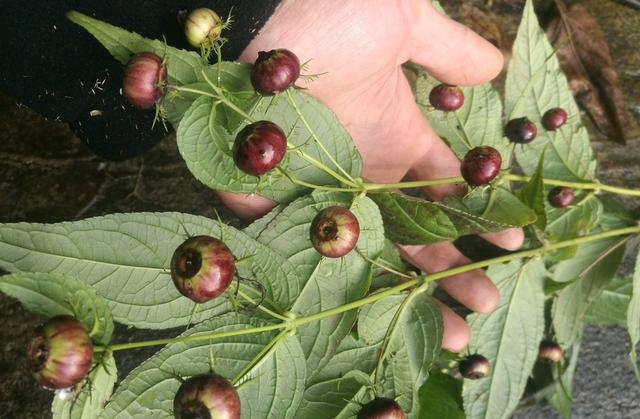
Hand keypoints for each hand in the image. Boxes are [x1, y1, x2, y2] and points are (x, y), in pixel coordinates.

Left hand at [218, 0, 523, 350]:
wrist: (259, 16)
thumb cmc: (331, 16)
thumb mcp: (402, 26)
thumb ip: (447, 51)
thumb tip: (495, 67)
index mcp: (396, 137)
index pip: (446, 189)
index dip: (479, 215)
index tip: (511, 243)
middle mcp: (362, 172)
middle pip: (414, 232)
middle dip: (451, 268)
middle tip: (485, 303)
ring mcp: (319, 190)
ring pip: (370, 253)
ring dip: (405, 291)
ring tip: (448, 332)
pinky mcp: (268, 203)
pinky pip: (303, 252)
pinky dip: (335, 282)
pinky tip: (374, 316)